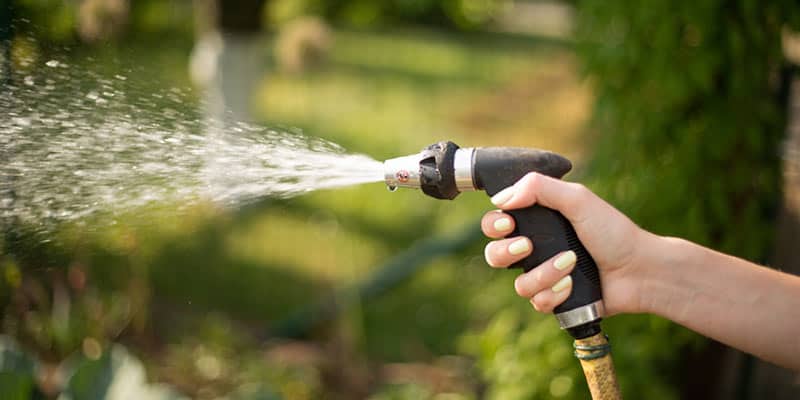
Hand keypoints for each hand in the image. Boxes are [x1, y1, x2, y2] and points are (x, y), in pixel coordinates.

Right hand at [481, 172, 650, 315]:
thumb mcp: (578, 199)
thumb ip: (539, 188)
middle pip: (495, 255)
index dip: (493, 225)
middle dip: (505, 252)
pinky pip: (538, 302)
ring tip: (569, 264)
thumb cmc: (614, 232)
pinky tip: (572, 285)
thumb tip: (501, 198)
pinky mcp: (555, 299)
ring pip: (518, 283)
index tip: (508, 222)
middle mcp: (537, 249)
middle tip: (528, 246)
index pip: (497, 222)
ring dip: (543, 273)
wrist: (640, 270)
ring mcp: (545, 276)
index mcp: (538, 221)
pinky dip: (555, 293)